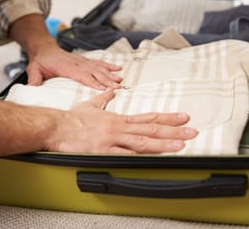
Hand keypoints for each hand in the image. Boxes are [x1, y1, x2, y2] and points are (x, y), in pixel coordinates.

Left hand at [9, 14, 121, 88]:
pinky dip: (109, 66)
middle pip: (94, 72)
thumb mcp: (34, 69)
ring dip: (110, 74)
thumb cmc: (40, 60)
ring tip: (120, 80)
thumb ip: (34, 80)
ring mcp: (82, 61)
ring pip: (99, 68)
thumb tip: (32, 89)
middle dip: (106, 80)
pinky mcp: (85, 61)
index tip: (103, 88)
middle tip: (117, 87)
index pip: (82, 75)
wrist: (44, 48)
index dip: (93, 82)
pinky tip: (118, 68)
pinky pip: (99, 63)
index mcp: (66, 67)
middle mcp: (77, 63)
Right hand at [45, 89, 198, 153]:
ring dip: (164, 144)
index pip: (149, 118)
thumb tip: (110, 90)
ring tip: (181, 145)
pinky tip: (154, 159)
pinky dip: (141, 157)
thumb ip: (103, 98)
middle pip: (151, 129)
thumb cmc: (72, 119)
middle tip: (192, 131)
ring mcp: (113, 140)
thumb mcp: (90, 104)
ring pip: (143, 142)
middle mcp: (119, 128)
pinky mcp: (104, 151)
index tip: (183, 118)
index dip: (168, 118)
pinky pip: (125, 155)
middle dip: (174, 131)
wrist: (56, 126)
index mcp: (118, 119)